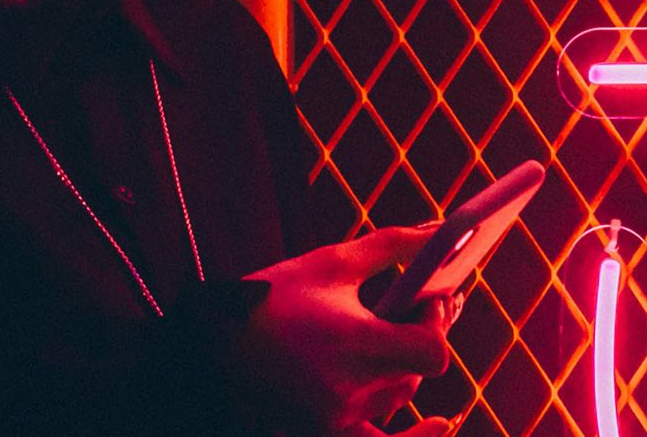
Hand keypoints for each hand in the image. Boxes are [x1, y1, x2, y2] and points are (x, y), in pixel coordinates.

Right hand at [241, 224, 460, 434]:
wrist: (203, 346)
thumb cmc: (267, 299)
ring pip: (397, 397)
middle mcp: (350, 390)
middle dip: (423, 337)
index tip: (431, 298)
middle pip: (417, 373)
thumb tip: (442, 231)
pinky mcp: (323, 432)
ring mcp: (336, 418)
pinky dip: (413, 435)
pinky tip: (441, 424)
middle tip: (418, 307)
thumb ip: (393, 245)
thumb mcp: (330, 264)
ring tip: (398, 335)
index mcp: (354, 345)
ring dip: (406, 367)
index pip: (431, 350)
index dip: (438, 323)